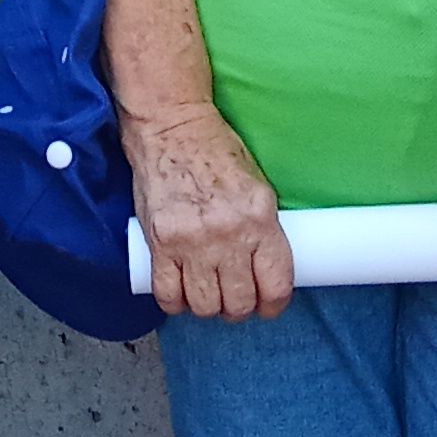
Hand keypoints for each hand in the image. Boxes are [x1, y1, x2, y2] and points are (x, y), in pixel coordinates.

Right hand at [122, 100, 290, 319]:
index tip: (268, 305)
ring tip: (208, 295)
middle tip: (235, 299)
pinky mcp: (160, 243)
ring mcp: (192, 241)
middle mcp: (228, 234)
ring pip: (206, 306)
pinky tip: (181, 294)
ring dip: (209, 308)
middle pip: (240, 302)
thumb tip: (267, 269)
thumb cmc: (215, 151)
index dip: (274, 305)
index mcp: (260, 217)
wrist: (171, 128)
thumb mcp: (256, 185)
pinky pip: (168, 295)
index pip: (276, 284)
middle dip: (240, 309)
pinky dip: (176, 303)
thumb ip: (263, 226)